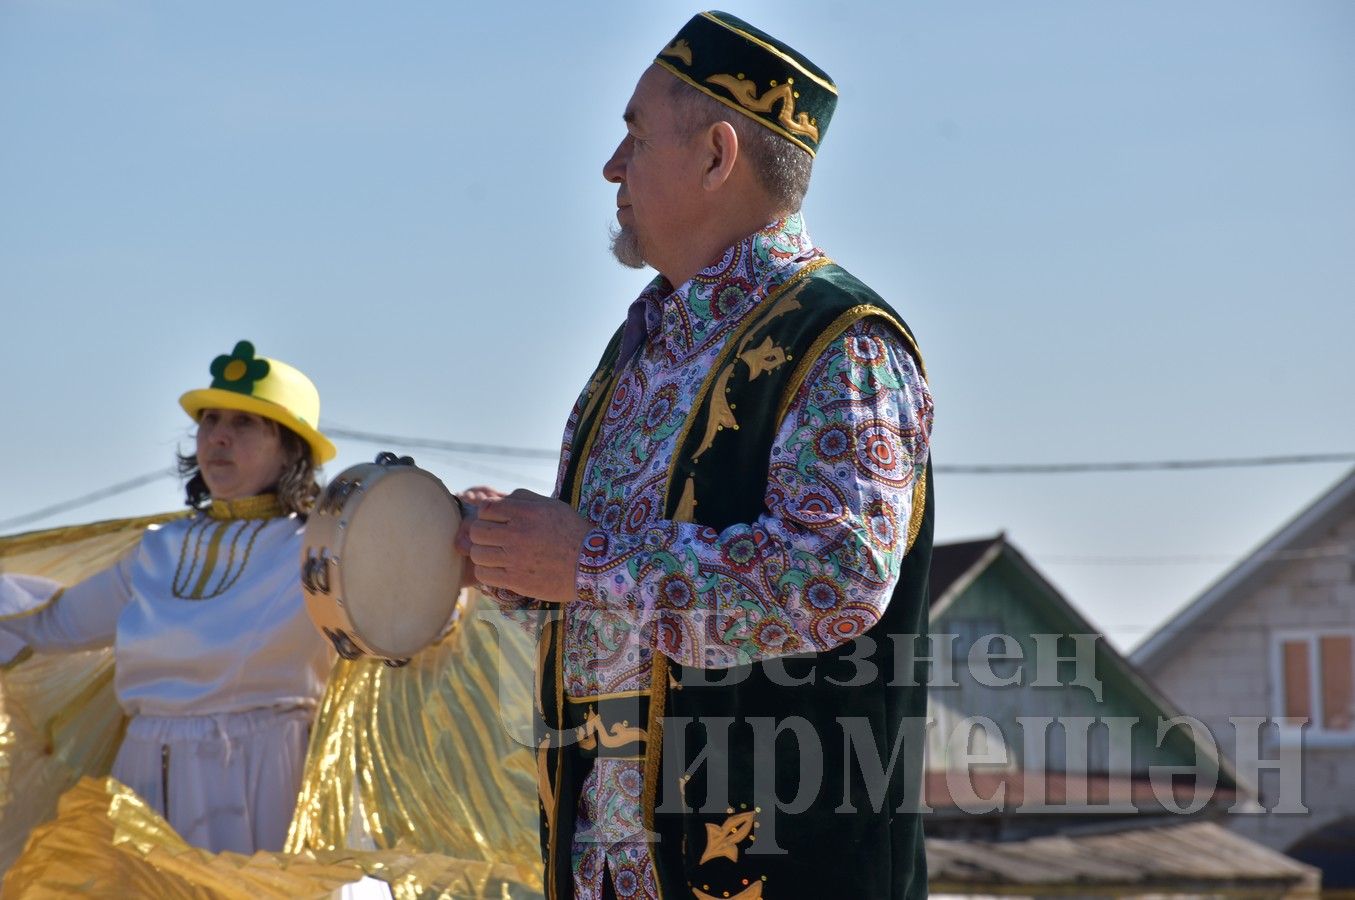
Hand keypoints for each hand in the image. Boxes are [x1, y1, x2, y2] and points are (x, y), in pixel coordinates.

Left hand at [461, 489, 590, 602]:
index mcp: (526, 512)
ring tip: (497, 555)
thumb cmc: (571, 531)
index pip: (486, 509)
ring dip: (483, 553)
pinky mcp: (516, 580)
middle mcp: (518, 533)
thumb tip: (492, 501)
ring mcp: (515, 558)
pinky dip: (486, 571)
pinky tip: (498, 569)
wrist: (592, 565)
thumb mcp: (550, 505)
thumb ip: (520, 498)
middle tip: (494, 539)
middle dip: (482, 534)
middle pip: (477, 531)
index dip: (487, 515)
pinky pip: (484, 574)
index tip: (496, 522)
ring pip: (477, 553)